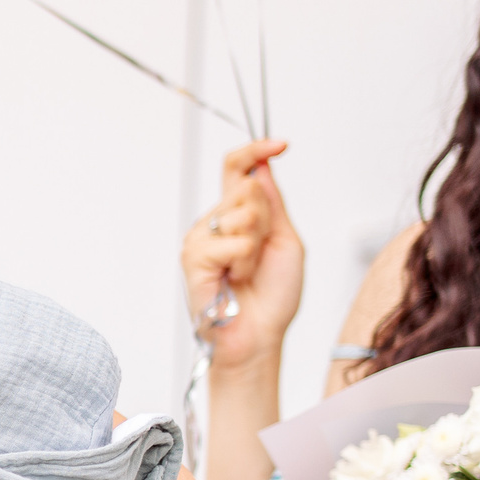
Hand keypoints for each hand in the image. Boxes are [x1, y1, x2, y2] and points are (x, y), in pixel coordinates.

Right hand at [180, 136, 302, 374]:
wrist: (259, 336)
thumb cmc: (272, 296)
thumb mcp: (285, 241)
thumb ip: (273, 204)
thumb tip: (262, 168)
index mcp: (235, 215)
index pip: (237, 169)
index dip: (256, 150)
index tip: (280, 143)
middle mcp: (213, 222)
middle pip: (246, 188)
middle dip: (267, 219)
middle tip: (261, 253)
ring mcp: (200, 238)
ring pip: (243, 213)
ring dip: (257, 245)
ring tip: (247, 272)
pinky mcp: (193, 257)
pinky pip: (234, 241)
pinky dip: (246, 263)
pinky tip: (235, 280)